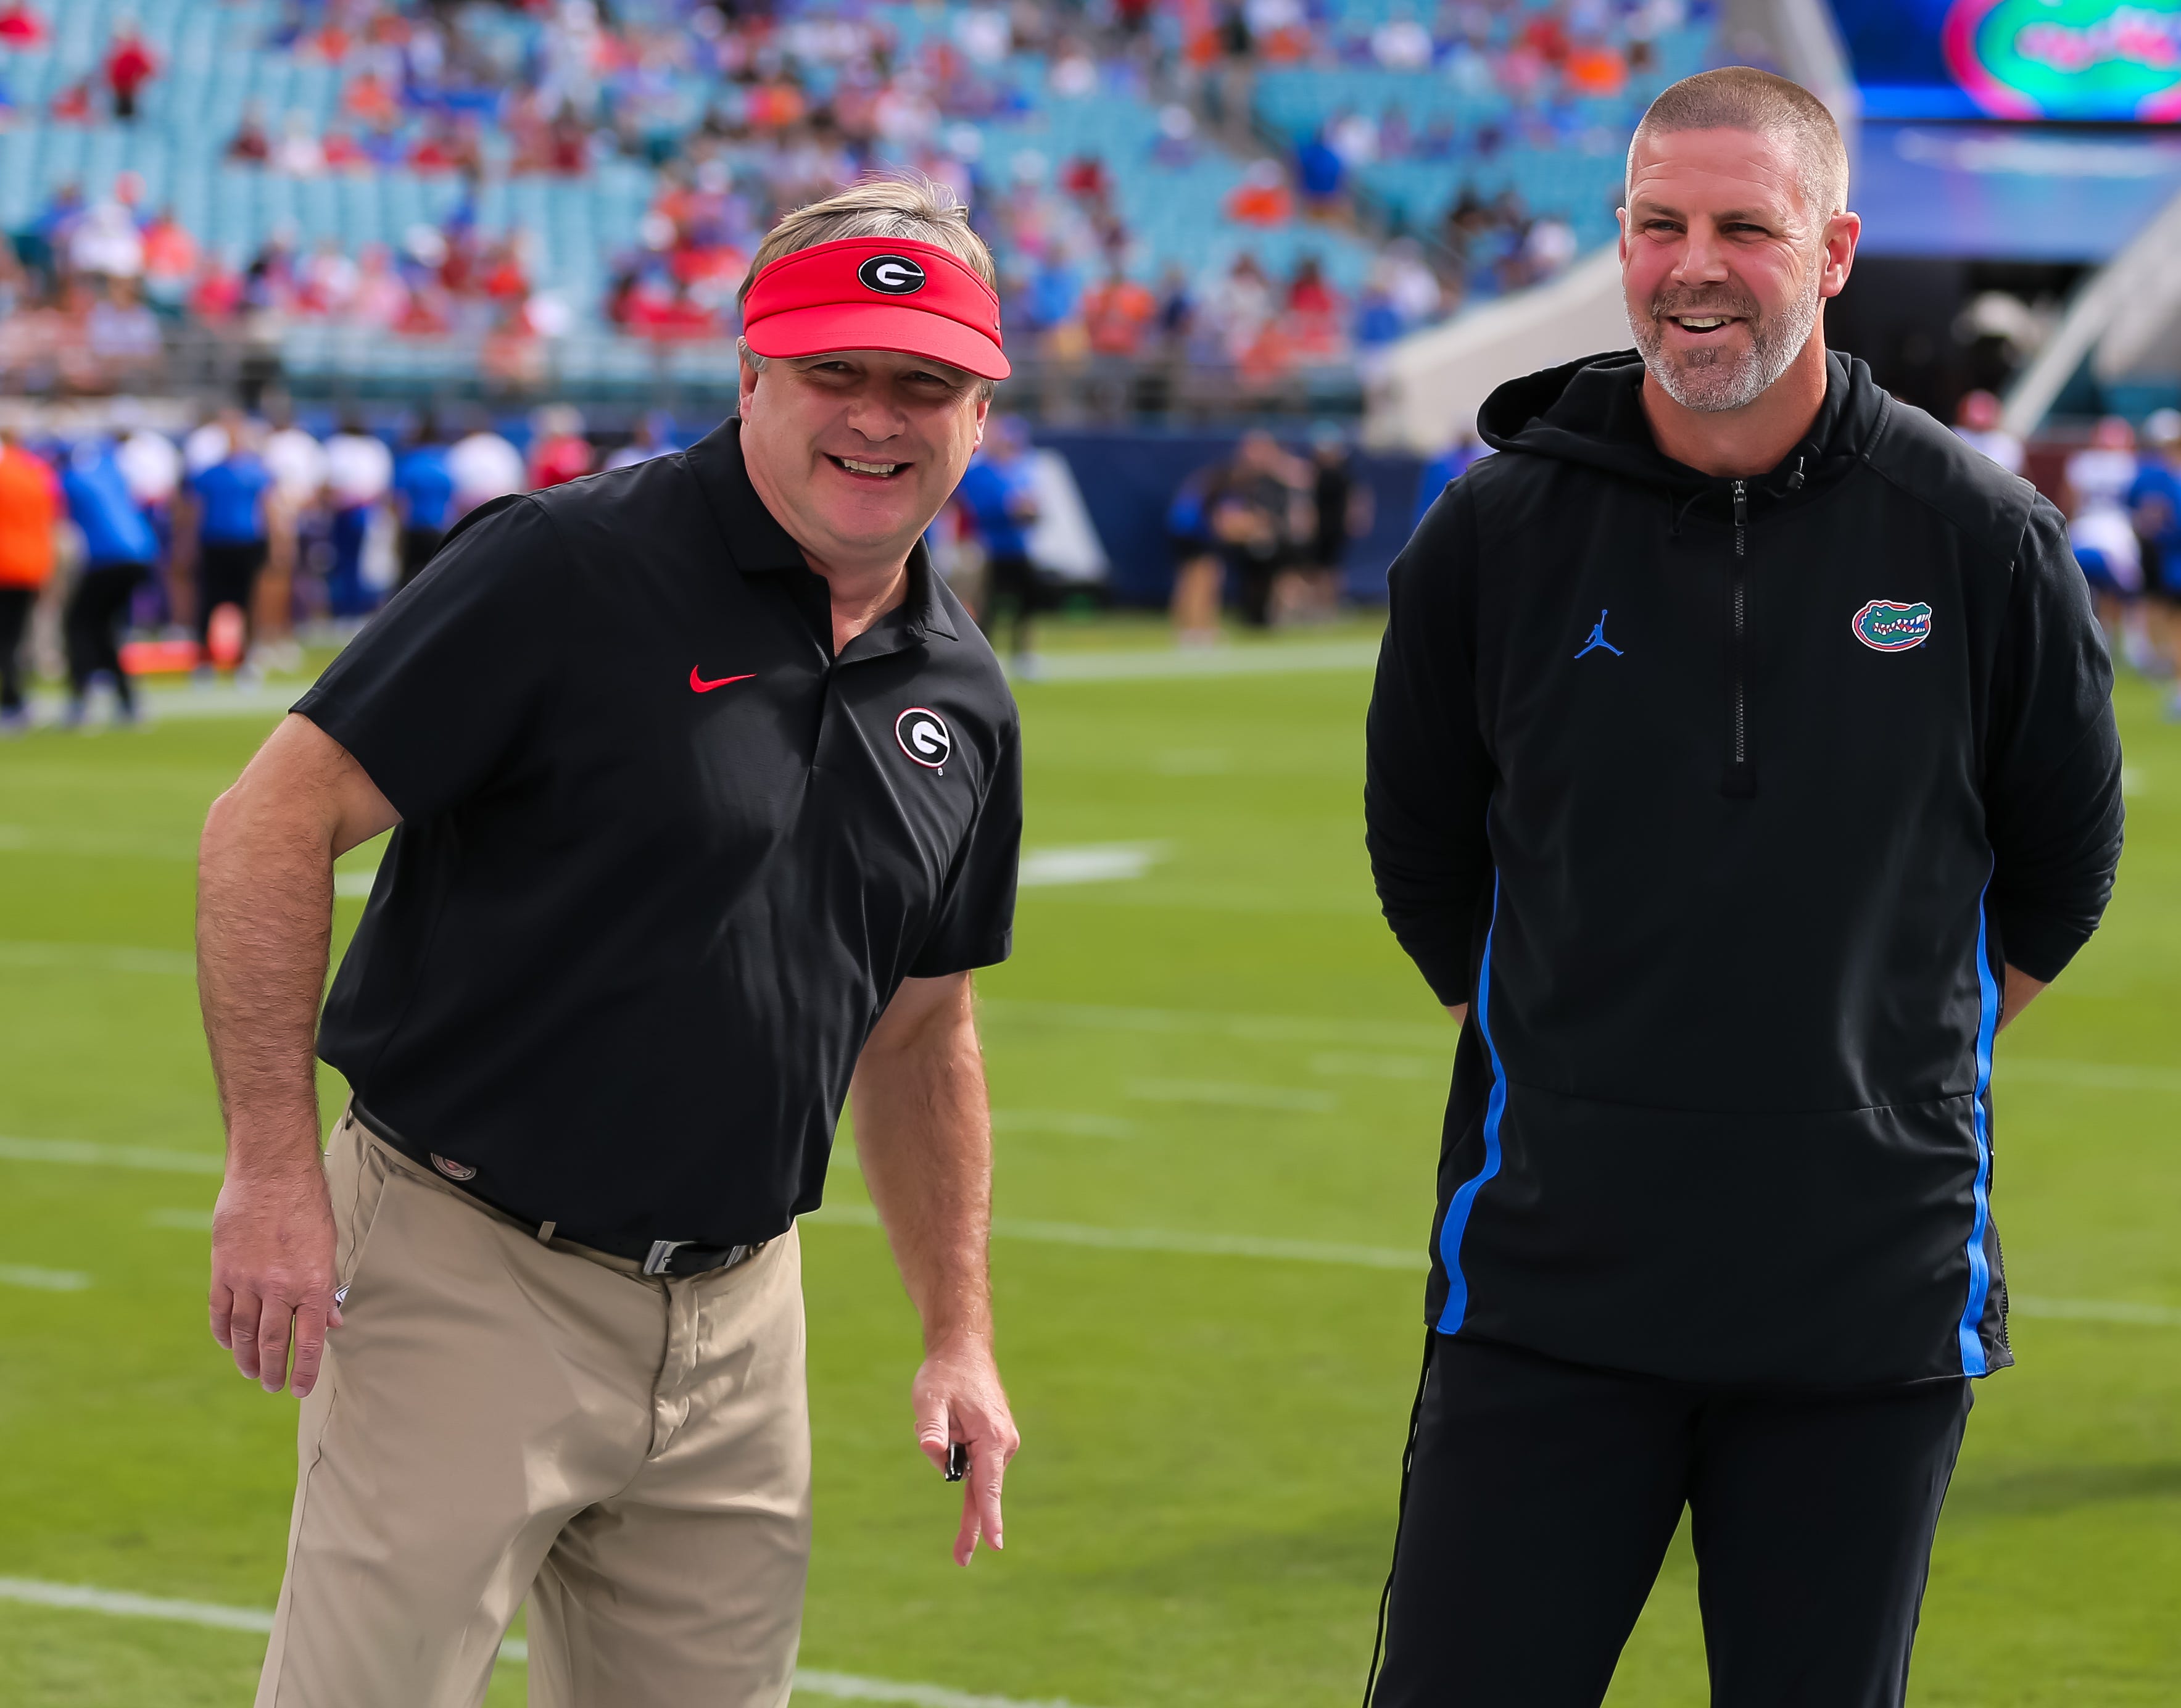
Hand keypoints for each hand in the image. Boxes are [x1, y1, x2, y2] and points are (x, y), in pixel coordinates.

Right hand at [209, 1153, 341, 1396]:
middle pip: (272, 1343)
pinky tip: (227, 1342)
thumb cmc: (308, 1206)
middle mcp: (278, 1287)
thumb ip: (326, 1288)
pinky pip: (220, 1310)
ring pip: (243, 1332)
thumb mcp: (328, 1248)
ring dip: (245, 1356)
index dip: (305, 1370)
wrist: (272, 1173)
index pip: (310, 1341)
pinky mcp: (222, 1269)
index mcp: (311, 1283)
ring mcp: (247, 1280)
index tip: (300, 1389)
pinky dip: (223, 1331)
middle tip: (272, 1386)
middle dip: (273, 1370)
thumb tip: (333, 1323)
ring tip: (250, 1371)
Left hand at [913, 1335, 1020, 1565]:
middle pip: (979, 1489)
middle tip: (960, 1560)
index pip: (988, 1486)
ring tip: (936, 1420)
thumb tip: (931, 1452)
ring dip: (949, 1459)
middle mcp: (1004, 1444)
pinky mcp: (994, 1442)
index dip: (990, 1517)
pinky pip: (973, 1464)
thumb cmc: (945, 1375)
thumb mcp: (930, 1399)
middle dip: (968, 1518)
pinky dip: (957, 1456)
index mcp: (992, 1438)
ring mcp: (1002, 1444)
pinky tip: (947, 1425)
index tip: (996, 1545)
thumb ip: (931, 1427)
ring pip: (971, 1474)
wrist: (963, 1351)